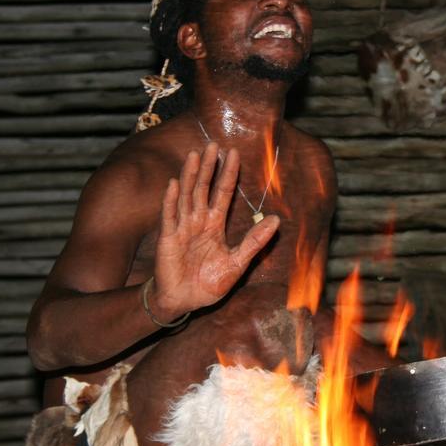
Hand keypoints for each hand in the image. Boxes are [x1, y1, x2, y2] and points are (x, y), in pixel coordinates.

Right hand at [151, 144, 279, 319]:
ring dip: (189, 175)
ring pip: (187, 196)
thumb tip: (276, 220)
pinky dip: (171, 201)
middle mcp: (198, 221)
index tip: (234, 153)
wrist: (185, 302)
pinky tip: (173, 184)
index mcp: (215, 225)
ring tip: (194, 155)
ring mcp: (182, 228)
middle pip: (203, 188)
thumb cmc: (208, 283)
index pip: (223, 193)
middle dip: (208, 167)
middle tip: (213, 144)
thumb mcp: (238, 262)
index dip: (228, 174)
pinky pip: (170, 217)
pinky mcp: (168, 239)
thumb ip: (254, 241)